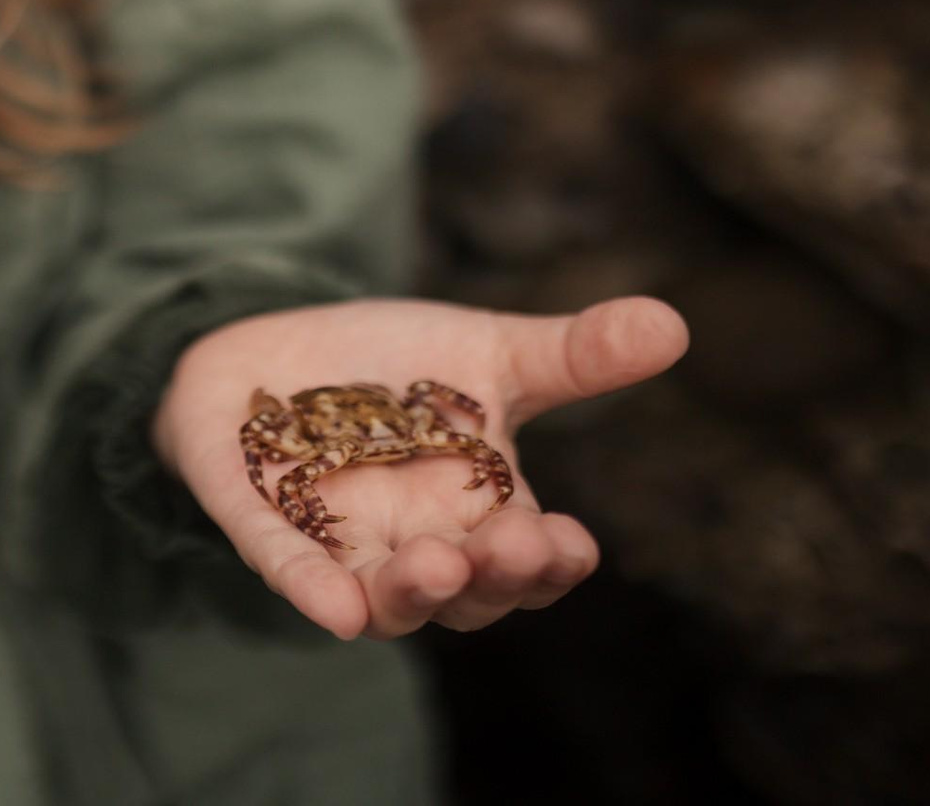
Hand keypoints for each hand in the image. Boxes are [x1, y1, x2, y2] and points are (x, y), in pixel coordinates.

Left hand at [153, 294, 688, 641]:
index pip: (528, 564)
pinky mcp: (256, 522)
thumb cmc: (396, 366)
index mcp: (480, 516)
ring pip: (380, 599)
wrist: (276, 344)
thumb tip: (673, 323)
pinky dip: (306, 585)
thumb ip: (573, 354)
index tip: (573, 541)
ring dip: (410, 592)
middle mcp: (413, 547)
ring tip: (439, 567)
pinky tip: (330, 607)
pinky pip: (283, 566)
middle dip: (490, 578)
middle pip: (464, 596)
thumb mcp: (489, 350)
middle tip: (512, 548)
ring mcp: (333, 544)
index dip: (549, 562)